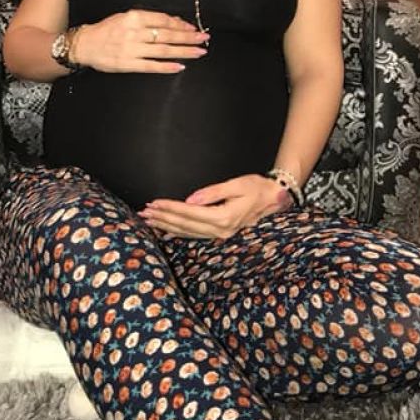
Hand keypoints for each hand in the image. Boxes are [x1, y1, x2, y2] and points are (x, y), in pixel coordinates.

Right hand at [71, 9, 208, 73]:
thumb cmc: (107, 29)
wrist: (85, 44)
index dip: (180, 24)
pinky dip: (167, 67)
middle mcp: (134, 32)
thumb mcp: (126, 18)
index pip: (163, 20)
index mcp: (133, 17)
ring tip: (199, 52)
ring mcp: (132, 49)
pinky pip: (151, 66)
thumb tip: (173, 22)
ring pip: (163, 50)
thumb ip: (148, 19)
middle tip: (204, 39)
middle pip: (167, 35)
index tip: (193, 28)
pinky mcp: (128, 64)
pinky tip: (180, 66)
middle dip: (188, 37)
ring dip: (183, 51)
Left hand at [137, 174, 290, 238]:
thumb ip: (213, 192)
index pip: (190, 213)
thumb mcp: (237, 184)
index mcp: (224, 217)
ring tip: (149, 221)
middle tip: (144, 212)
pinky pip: (195, 235)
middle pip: (185, 225)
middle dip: (163, 218)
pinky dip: (179, 232)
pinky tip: (166, 230)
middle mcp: (221, 230)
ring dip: (167, 226)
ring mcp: (221, 235)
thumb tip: (190, 199)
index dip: (170, 208)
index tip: (154, 202)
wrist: (276, 199)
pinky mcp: (221, 233)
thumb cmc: (258, 187)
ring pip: (188, 232)